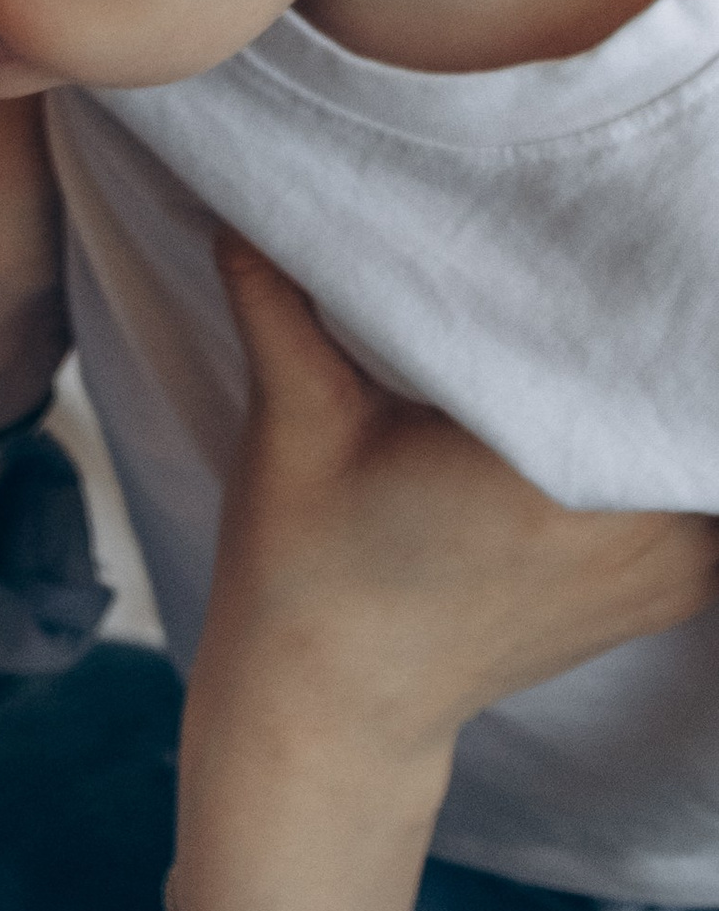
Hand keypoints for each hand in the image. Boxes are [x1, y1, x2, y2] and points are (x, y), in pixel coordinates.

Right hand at [152, 248, 718, 910]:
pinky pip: (711, 492)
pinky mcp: (684, 586)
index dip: (634, 279)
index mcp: (545, 478)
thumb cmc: (305, 562)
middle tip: (627, 251)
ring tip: (619, 336)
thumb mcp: (292, 424)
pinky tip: (626, 403)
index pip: (635, 344)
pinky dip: (684, 444)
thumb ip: (281, 303)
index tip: (617, 220)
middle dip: (658, 323)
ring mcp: (673, 566)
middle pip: (685, 388)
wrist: (338, 707)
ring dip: (672, 388)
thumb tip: (240, 203)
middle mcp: (636, 527)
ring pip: (703, 440)